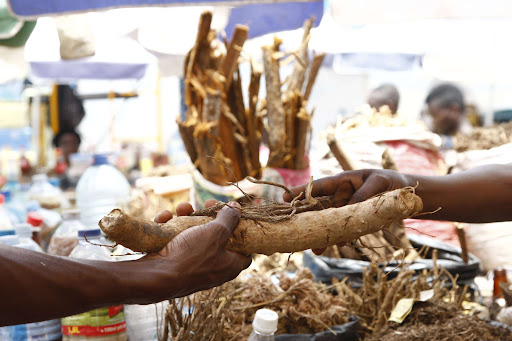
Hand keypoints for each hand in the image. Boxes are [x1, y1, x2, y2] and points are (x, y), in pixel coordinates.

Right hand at [149, 200, 250, 297]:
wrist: (156, 277)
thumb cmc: (192, 256)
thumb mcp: (217, 232)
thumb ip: (229, 219)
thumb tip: (237, 208)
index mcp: (230, 265)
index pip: (245, 250)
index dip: (242, 232)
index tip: (235, 216)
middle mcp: (212, 267)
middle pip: (216, 237)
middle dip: (209, 217)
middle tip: (207, 204)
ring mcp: (191, 265)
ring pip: (193, 235)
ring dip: (187, 218)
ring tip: (182, 208)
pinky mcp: (172, 262)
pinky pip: (174, 240)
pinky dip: (170, 227)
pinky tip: (164, 219)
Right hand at [283, 169, 409, 254]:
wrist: (406, 196)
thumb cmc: (390, 182)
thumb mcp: (379, 183)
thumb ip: (363, 194)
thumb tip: (349, 208)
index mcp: (343, 181)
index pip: (320, 186)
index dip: (302, 192)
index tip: (286, 199)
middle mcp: (341, 195)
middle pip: (320, 207)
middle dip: (308, 219)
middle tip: (295, 230)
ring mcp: (346, 209)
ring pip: (329, 222)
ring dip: (322, 234)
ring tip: (316, 248)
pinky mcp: (353, 221)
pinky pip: (342, 230)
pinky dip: (337, 238)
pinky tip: (331, 246)